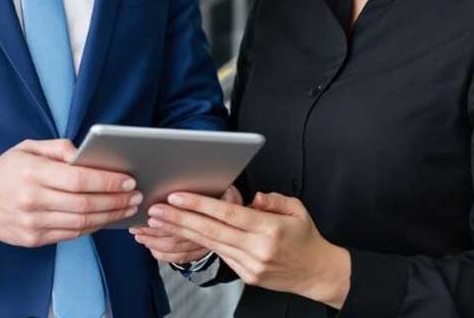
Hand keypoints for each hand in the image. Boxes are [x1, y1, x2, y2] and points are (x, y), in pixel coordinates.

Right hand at [0, 139, 141, 247]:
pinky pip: (71, 234)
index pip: (79, 180)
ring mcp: (33, 223)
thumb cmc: (5, 171)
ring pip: (81, 222)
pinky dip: (92, 226)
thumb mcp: (27, 148)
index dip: (108, 181)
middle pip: (85, 204)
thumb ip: (59, 148)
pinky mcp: (34, 239)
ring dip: (109, 216)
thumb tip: (87, 154)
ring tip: (127, 207)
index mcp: (33, 173)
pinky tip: (105, 217)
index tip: (128, 180)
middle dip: (116, 200)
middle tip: (136, 195)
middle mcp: (33, 200)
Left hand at [146, 191, 350, 308]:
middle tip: (156, 210)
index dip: (199, 205)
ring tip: (161, 221)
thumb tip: (252, 198)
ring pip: (211, 245)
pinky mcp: (246, 276)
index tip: (177, 197)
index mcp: (269, 229)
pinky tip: (183, 235)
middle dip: (179, 219)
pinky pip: (220, 256)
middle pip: (211, 231)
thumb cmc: (305, 238)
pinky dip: (200, 244)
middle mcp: (257, 249)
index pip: (227, 214)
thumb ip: (272, 199)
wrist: (317, 272)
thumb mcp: (296, 208)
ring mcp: (250, 265)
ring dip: (183, 232)